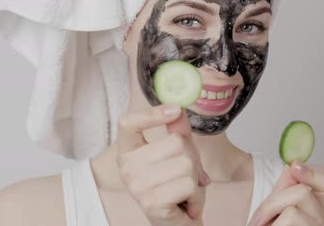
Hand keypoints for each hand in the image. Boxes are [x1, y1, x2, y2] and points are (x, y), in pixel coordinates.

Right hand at [116, 105, 210, 225]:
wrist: (175, 225)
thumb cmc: (174, 188)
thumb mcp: (176, 155)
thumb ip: (177, 132)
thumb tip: (179, 110)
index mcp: (128, 152)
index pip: (127, 123)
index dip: (151, 113)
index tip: (174, 109)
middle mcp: (127, 168)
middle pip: (176, 142)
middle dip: (193, 159)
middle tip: (187, 175)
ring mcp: (137, 186)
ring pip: (187, 164)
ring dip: (196, 180)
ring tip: (186, 191)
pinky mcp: (152, 203)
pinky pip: (189, 185)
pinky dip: (197, 196)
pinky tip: (187, 204)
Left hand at [248, 161, 323, 225]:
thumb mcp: (275, 215)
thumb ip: (282, 195)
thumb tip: (291, 167)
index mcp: (315, 212)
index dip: (313, 173)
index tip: (294, 166)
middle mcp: (322, 222)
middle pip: (303, 192)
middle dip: (272, 201)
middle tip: (256, 222)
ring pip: (293, 213)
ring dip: (269, 218)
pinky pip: (286, 224)